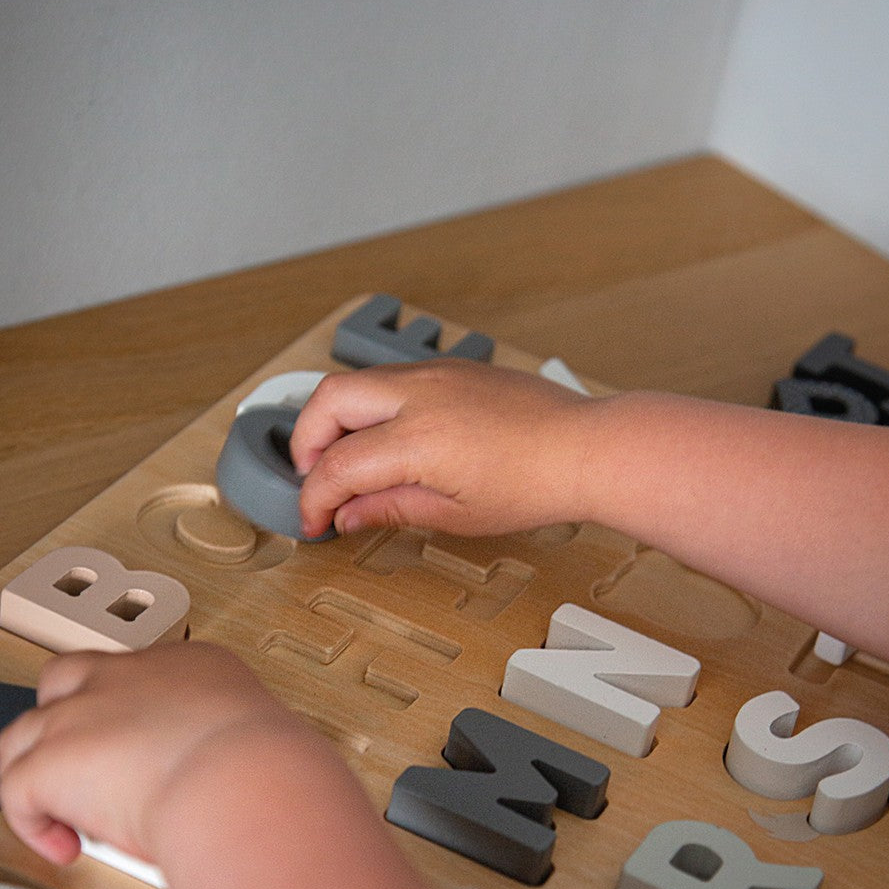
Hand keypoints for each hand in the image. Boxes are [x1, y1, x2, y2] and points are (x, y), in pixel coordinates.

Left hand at [0, 642, 292, 867]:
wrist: (244, 782)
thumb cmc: (266, 771)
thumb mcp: (260, 742)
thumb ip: (234, 752)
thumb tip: (237, 785)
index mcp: (191, 666)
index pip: (141, 678)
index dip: (131, 718)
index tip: (147, 753)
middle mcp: (128, 679)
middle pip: (66, 682)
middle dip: (65, 720)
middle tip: (88, 765)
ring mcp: (82, 715)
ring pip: (25, 733)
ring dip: (37, 771)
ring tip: (62, 810)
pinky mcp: (50, 762)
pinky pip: (15, 791)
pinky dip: (34, 825)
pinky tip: (65, 846)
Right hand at [292, 359, 600, 538]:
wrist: (582, 449)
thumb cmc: (535, 483)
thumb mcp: (455, 515)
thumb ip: (391, 509)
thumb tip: (348, 514)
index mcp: (417, 439)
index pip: (337, 466)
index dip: (314, 498)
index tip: (314, 521)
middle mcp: (419, 394)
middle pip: (328, 401)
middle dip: (306, 441)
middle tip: (314, 479)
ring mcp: (435, 374)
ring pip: (357, 381)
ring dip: (337, 418)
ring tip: (347, 460)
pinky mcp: (451, 368)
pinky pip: (391, 378)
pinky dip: (371, 404)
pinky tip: (385, 437)